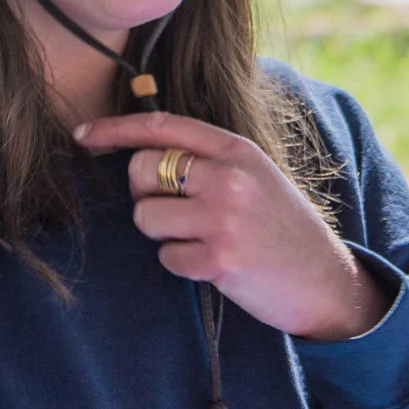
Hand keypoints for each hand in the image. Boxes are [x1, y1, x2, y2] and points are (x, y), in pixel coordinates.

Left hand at [75, 110, 390, 341]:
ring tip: (201, 240)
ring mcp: (224, 217)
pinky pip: (166, 257)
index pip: (162, 126)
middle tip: (178, 213)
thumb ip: (208, 160)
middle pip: (142, 170)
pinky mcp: (220, 258)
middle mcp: (229, 176)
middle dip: (145, 195)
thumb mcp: (254, 176)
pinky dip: (181, 264)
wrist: (325, 281)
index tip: (83, 134)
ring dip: (163, 234)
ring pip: (146, 216)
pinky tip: (215, 265)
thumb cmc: (280, 228)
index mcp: (236, 149)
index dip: (116, 129)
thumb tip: (140, 154)